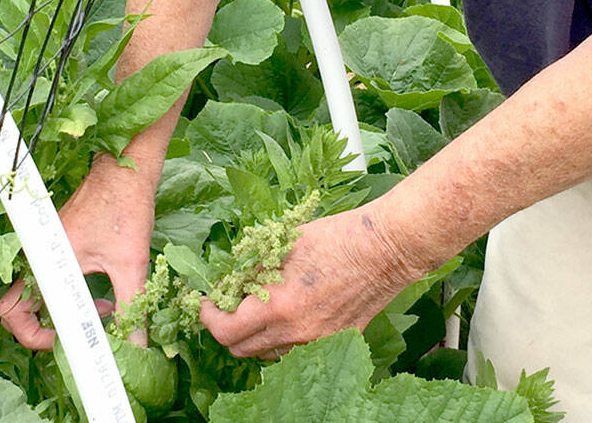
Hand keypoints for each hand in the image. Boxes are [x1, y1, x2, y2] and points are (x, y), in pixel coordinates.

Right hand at [0, 155, 154, 348]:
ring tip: (101, 313)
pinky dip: (68, 294)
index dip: (34, 338)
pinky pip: (51, 276)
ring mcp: (48, 246)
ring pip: (36, 292)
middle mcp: (40, 253)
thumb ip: (132, 309)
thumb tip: (138, 348)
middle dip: (44, 328)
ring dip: (61, 310)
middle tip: (79, 335)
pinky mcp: (60, 240)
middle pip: (18, 306)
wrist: (127, 165)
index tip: (69, 342)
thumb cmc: (126, 205)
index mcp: (48, 258)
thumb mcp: (131, 262)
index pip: (13, 311)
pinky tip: (102, 294)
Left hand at [199, 204, 420, 359]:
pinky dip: (284, 337)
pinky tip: (289, 313)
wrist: (385, 249)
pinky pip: (297, 350)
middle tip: (226, 306)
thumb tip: (232, 281)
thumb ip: (256, 268)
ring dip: (255, 335)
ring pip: (268, 354)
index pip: (226, 330)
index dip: (208, 318)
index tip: (205, 303)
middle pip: (242, 349)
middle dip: (226, 328)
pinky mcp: (336, 343)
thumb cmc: (337, 237)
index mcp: (280, 305)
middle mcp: (296, 333)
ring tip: (258, 308)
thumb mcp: (286, 244)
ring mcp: (318, 343)